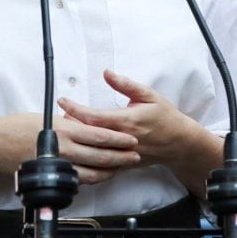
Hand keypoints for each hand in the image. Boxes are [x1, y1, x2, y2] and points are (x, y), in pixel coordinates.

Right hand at [0, 111, 140, 183]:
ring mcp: (59, 165)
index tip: (132, 139)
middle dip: (122, 156)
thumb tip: (86, 123)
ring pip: (93, 172)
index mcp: (65, 130)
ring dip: (110, 170)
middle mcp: (65, 149)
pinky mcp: (54, 176)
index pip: (99, 135)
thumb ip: (69, 123)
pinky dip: (93, 178)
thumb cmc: (19, 127)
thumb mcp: (47, 117)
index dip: (118, 139)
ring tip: (122, 167)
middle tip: (135, 155)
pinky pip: (79, 181)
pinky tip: (101, 176)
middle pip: (101, 155)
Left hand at [58, 70, 201, 169]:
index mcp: (127, 121)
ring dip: (77, 142)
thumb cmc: (165, 116)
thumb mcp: (148, 95)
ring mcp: (123, 154)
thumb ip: (126, 85)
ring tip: (62, 132)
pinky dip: (89, 159)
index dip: (75, 109)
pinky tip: (77, 153)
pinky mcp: (125, 164)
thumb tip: (106, 73)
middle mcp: (123, 139)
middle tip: (55, 117)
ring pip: (94, 151)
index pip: (94, 117)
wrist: (181, 143)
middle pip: (89, 135)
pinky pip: (103, 165)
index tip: (62, 101)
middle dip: (71, 126)